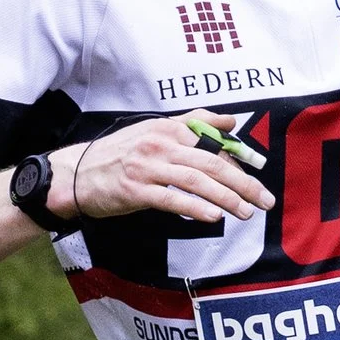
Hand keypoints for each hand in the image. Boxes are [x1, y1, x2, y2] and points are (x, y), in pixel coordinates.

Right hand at [57, 116, 274, 227]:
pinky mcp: (135, 190)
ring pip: (197, 181)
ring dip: (226, 198)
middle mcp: (160, 144)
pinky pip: (172, 199)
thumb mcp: (153, 130)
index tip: (260, 170)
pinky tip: (213, 217)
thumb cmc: (118, 155)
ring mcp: (147, 167)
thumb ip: (192, 124)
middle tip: (264, 199)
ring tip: (245, 212)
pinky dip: (195, 207)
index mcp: (167, 127)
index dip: (240, 157)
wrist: (75, 174)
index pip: (212, 141)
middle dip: (243, 183)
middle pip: (211, 162)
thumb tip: (231, 122)